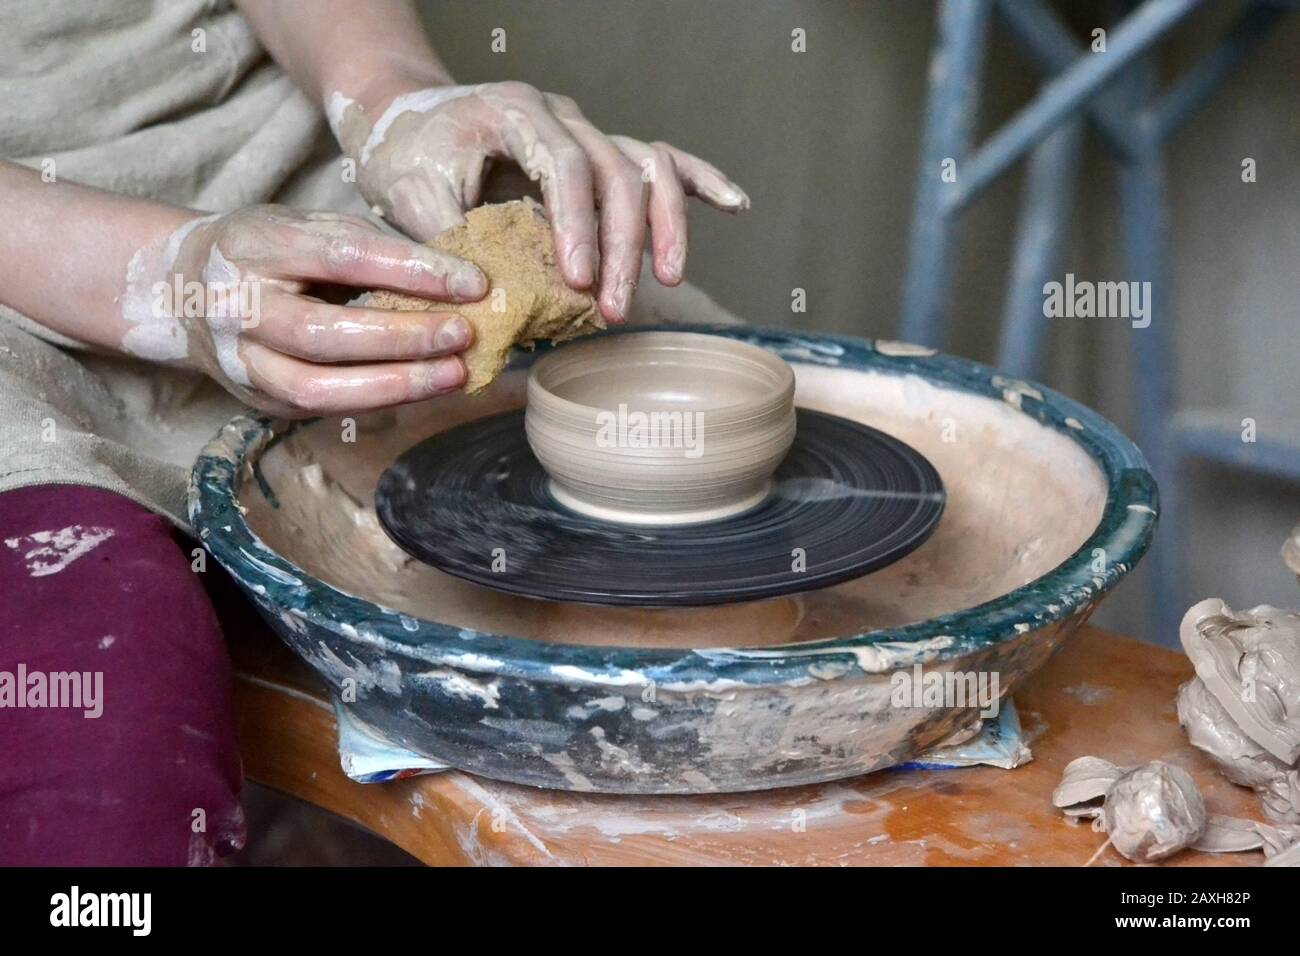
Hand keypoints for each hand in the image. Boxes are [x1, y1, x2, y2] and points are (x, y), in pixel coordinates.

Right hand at [159, 205, 486, 415]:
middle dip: (402, 338)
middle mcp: (238, 307)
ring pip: (319, 388)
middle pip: (323, 333)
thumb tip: (455, 276)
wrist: (181, 291)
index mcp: (255, 245)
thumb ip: (372, 247)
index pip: (342, 257)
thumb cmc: (265, 249)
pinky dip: (380, 400)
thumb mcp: (307, 225)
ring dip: (396, 385)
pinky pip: (325, 408)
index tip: (472, 282)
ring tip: (454, 373)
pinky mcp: (257, 399)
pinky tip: (424, 387)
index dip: (411, 271)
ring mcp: (242, 361)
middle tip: (464, 334)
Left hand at [331, 81, 749, 322]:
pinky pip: (660, 162)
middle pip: (619, 172)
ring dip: (666, 226)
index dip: (578, 225)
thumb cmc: (404, 152)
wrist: (406, 116)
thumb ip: (451, 241)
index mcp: (519, 114)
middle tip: (615, 308)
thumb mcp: (408, 193)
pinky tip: (734, 205)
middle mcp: (565, 117)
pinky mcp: (597, 154)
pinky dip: (698, 182)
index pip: (566, 167)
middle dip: (624, 246)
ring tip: (670, 279)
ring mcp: (588, 132)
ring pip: (648, 168)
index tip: (579, 279)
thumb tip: (489, 299)